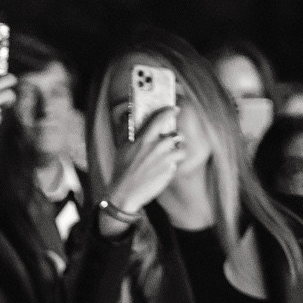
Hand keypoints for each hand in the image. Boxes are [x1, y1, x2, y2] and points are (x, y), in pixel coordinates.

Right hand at [99, 105, 182, 230]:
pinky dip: (173, 164)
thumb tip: (128, 114)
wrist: (125, 194)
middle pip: (177, 135)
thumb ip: (126, 129)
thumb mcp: (121, 147)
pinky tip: (164, 169)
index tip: (175, 109)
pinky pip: (177, 163)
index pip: (160, 118)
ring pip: (181, 149)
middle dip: (176, 137)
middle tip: (172, 141)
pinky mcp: (169, 171)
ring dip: (178, 151)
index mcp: (143, 139)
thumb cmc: (121, 170)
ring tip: (170, 156)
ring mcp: (165, 160)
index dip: (170, 111)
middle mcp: (156, 147)